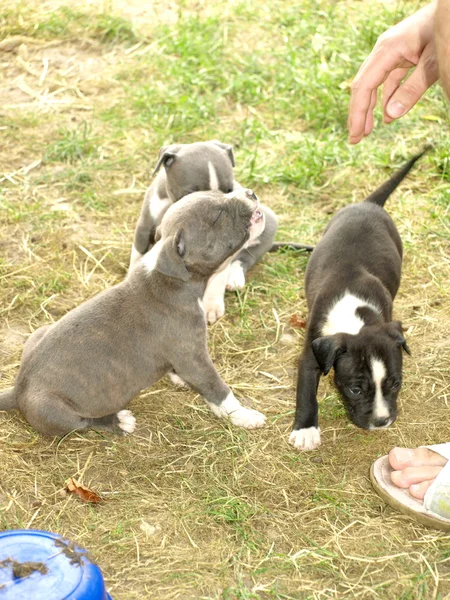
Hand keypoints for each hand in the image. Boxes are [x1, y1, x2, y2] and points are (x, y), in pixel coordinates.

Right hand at [348, 2, 438, 143]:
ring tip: (366, 131)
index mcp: (386, 50)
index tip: (355, 135)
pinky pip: (387, 80)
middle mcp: (383, 51)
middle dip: (358, 114)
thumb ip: (412, 90)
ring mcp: (390, 53)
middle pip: (362, 86)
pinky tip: (386, 115)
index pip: (363, 87)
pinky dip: (385, 98)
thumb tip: (390, 116)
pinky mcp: (400, 55)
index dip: (357, 113)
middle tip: (355, 139)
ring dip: (369, 108)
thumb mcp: (432, 64)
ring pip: (373, 85)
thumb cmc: (445, 31)